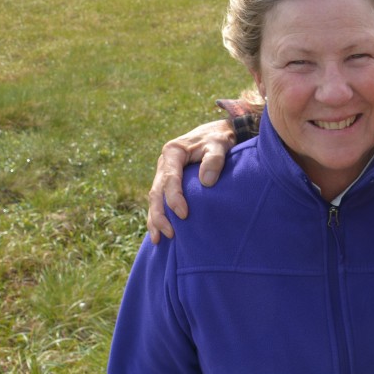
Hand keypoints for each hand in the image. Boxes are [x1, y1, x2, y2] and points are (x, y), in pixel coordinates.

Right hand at [146, 119, 235, 243]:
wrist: (217, 133)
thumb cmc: (219, 139)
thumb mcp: (220, 144)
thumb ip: (214, 160)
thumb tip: (207, 181)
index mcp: (173, 152)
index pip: (170, 179)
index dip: (174, 198)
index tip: (184, 215)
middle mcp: (164, 163)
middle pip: (156, 191)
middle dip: (160, 214)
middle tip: (170, 233)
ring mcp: (164, 172)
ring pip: (154, 198)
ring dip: (155, 219)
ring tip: (158, 239)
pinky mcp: (168, 181)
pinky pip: (159, 200)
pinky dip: (157, 216)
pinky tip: (158, 232)